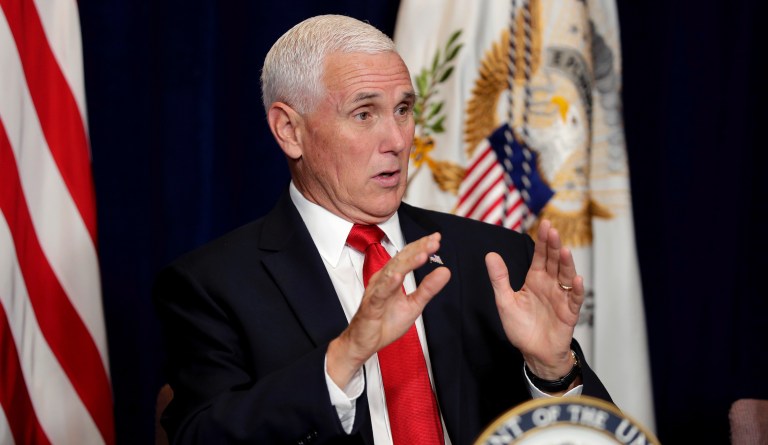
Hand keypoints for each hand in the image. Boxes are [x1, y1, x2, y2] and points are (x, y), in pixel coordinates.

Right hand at [327, 233, 450, 387]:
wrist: (364, 343)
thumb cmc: (385, 322)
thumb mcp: (414, 305)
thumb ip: (428, 288)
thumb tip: (445, 271)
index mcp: (392, 277)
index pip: (408, 257)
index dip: (421, 246)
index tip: (437, 237)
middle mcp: (382, 280)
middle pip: (401, 260)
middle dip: (418, 249)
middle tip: (434, 241)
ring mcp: (376, 292)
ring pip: (391, 273)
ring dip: (407, 263)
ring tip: (423, 254)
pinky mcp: (370, 306)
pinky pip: (380, 293)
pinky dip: (389, 284)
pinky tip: (398, 276)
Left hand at [486, 220, 582, 379]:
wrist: (533, 353)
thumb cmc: (521, 328)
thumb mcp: (505, 301)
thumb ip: (499, 278)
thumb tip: (490, 255)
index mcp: (535, 280)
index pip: (541, 256)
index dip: (543, 241)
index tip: (545, 225)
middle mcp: (550, 285)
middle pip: (554, 262)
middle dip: (554, 246)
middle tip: (553, 231)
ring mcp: (561, 298)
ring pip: (566, 277)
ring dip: (566, 264)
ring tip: (565, 251)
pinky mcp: (569, 313)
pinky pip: (574, 300)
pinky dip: (576, 290)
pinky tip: (576, 280)